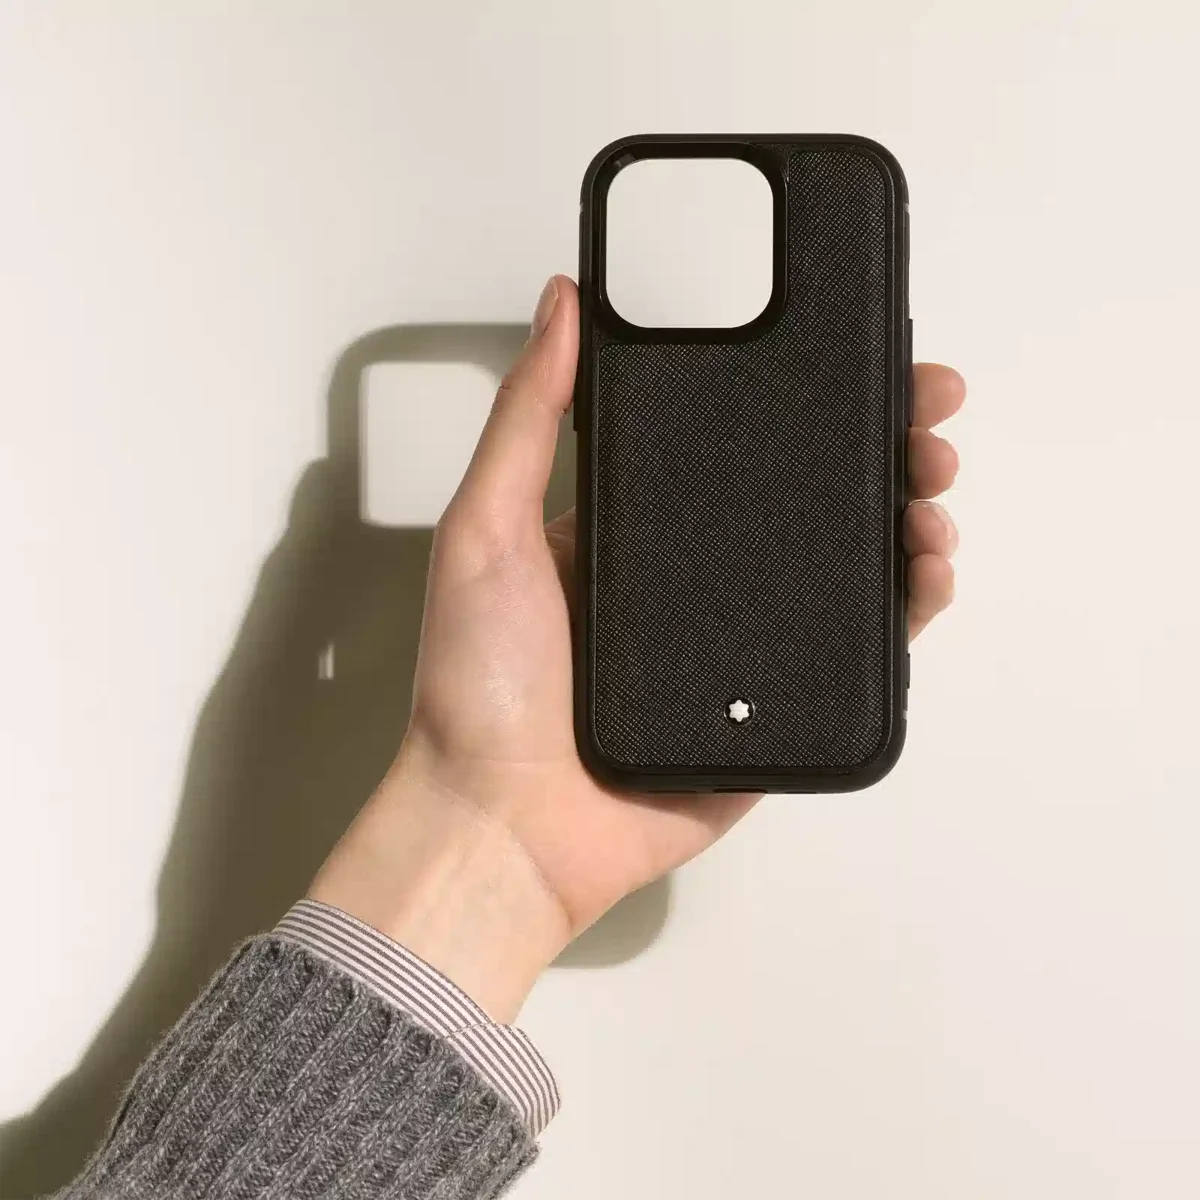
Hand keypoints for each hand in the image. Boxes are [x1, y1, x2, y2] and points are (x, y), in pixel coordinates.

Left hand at [311, 276, 963, 1019]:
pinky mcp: (772, 705)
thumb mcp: (485, 528)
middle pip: (808, 492)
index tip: (852, 351)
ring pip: (846, 563)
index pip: (734, 438)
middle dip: (878, 442)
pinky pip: (853, 649)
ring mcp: (740, 641)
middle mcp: (694, 575)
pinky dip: (903, 607)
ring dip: (904, 513)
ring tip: (931, 484)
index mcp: (635, 525)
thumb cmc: (478, 686)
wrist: (507, 823)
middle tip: (924, 411)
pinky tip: (924, 569)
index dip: (798, 390)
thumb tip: (561, 301)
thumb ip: (528, 417)